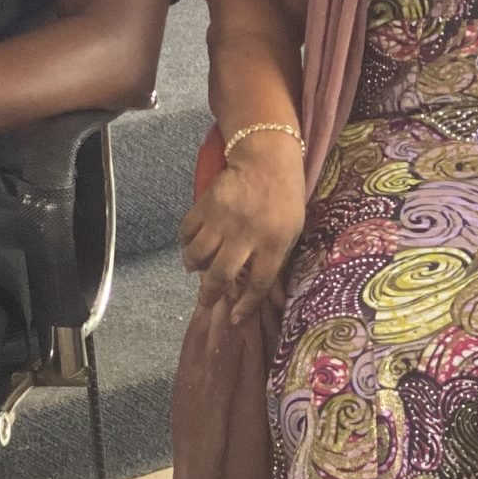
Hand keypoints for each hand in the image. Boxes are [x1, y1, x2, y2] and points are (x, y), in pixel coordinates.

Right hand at [180, 135, 308, 325]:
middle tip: (206, 302)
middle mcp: (246, 234)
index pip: (258, 283)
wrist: (265, 159)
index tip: (236, 319)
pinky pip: (186, 232)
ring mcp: (223, 219)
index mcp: (273, 242)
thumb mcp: (292, 232)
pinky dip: (186, 244)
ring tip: (196, 269)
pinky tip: (192, 246)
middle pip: (222, 275)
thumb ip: (279, 264)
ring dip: (194, 268)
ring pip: (198, 256)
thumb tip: (275, 301)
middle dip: (211, 294)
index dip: (246, 306)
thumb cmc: (284, 199)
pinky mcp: (205, 205)